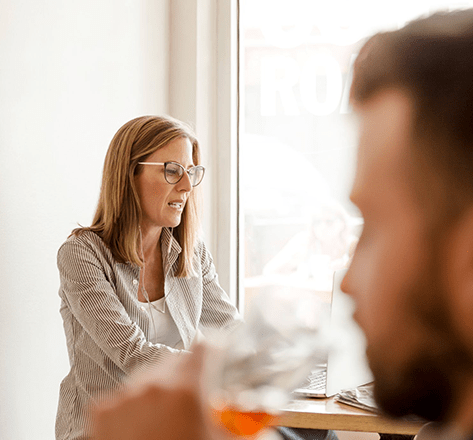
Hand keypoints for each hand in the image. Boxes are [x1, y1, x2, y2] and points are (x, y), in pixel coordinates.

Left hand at [91, 344, 236, 439]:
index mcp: (184, 391)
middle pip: (176, 359)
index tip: (219, 353)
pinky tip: (144, 423)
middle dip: (189, 372)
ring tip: (168, 414)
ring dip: (161, 386)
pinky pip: (124, 392)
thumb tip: (267, 433)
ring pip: (149, 374)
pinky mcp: (101, 411)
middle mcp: (151, 386)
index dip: (216, 349)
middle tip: (196, 394)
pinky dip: (135, 401)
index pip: (205, 347)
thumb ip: (249, 434)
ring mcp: (123, 397)